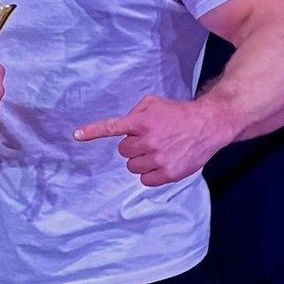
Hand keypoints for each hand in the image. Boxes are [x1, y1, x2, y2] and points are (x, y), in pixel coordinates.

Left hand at [73, 94, 227, 185]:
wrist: (207, 125)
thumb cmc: (178, 113)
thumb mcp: (154, 104)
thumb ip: (135, 113)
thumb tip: (124, 127)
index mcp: (142, 122)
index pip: (112, 128)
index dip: (93, 131)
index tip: (76, 135)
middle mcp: (148, 141)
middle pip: (123, 152)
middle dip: (132, 146)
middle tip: (148, 140)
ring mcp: (158, 159)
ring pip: (132, 167)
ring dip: (140, 160)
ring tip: (157, 150)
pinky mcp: (168, 173)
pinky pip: (145, 180)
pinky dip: (150, 174)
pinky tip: (161, 163)